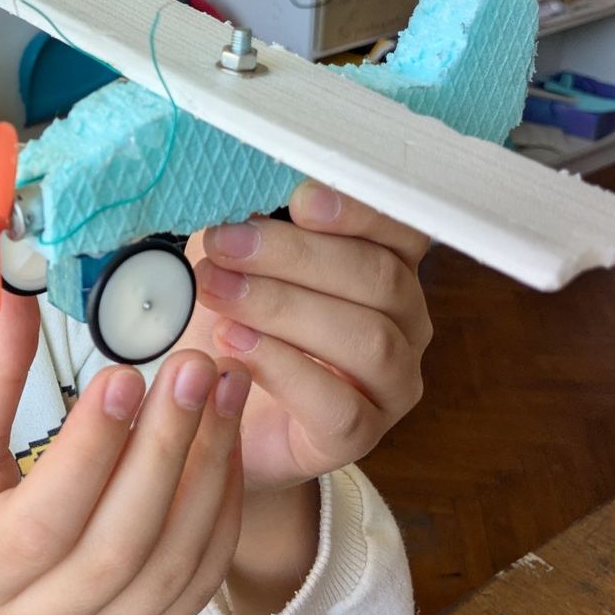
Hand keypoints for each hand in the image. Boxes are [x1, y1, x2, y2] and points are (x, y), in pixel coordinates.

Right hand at [0, 295, 253, 614]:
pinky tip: (226, 447)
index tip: (126, 373)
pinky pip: (199, 582)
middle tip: (195, 366)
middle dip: (166, 447)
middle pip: (121, 542)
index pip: (46, 517)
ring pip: (172, 564)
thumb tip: (17, 295)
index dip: (91, 447)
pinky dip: (222, 513)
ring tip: (226, 392)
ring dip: (210, 472)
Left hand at [182, 181, 431, 492]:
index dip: (358, 211)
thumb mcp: (234, 259)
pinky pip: (338, 404)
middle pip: (378, 278)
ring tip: (217, 292)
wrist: (209, 411)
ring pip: (367, 339)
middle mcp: (405, 322)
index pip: (400, 228)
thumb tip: (229, 179)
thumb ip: (246, 221)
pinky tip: (234, 344)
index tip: (299, 198)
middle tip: (224, 244)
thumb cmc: (229, 321)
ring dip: (284, 307)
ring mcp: (391, 384)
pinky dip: (283, 368)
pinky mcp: (361, 435)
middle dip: (295, 254)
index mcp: (388, 265)